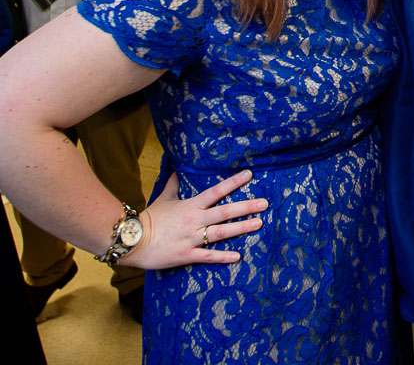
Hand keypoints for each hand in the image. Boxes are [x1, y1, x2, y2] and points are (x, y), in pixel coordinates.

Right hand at [122, 170, 267, 269]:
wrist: (132, 240)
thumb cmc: (148, 219)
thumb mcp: (162, 200)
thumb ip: (172, 187)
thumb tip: (174, 173)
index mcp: (190, 206)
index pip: (216, 191)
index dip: (233, 183)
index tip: (250, 175)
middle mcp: (194, 220)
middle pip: (224, 212)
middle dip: (246, 207)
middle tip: (265, 203)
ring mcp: (191, 238)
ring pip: (220, 233)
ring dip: (240, 228)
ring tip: (258, 223)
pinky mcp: (186, 254)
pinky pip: (207, 256)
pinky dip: (222, 257)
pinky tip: (237, 256)